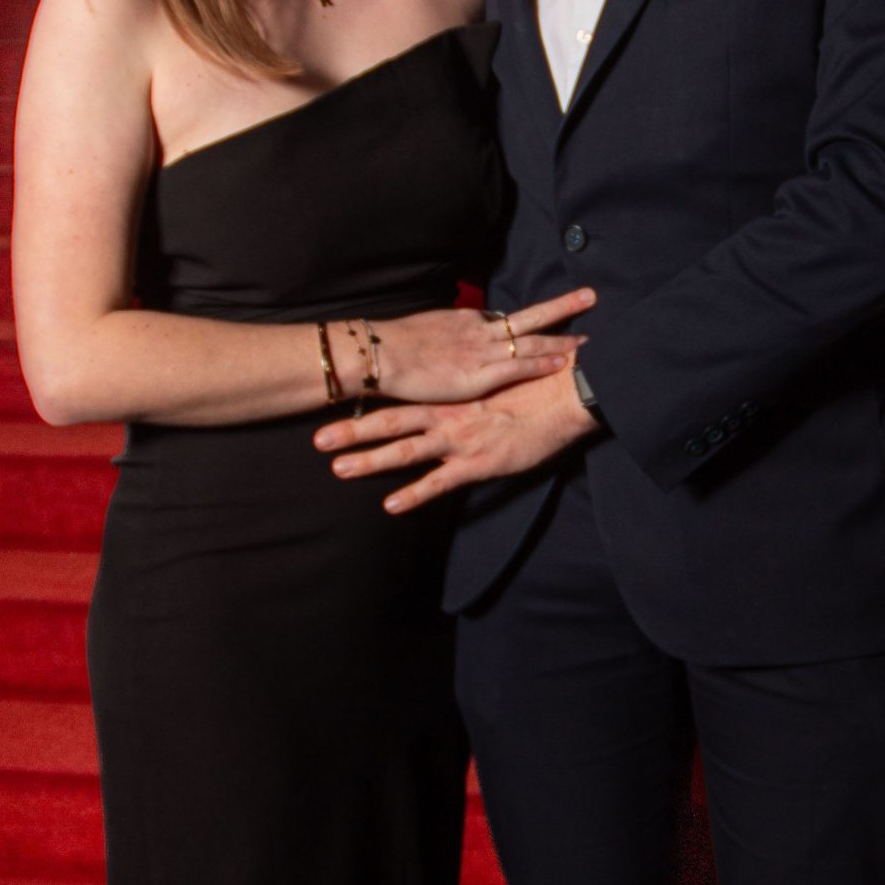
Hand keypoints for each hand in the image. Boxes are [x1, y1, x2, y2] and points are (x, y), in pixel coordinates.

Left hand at [315, 362, 596, 511]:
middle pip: (391, 423)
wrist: (567, 391)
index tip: (336, 403)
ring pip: (406, 451)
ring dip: (370, 460)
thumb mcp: (495, 379)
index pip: (402, 398)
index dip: (368, 401)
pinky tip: (391, 506)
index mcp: (451, 395)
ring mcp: (461, 440)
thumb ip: (469, 386)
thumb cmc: (536, 382)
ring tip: (339, 469)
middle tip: (317, 440)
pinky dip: (414, 494)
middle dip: (352, 431)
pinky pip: (441, 482)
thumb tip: (455, 385)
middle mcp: (448, 415)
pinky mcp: (479, 463)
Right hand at [368, 291, 593, 403]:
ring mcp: (483, 352)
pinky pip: (519, 365)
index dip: (532, 320)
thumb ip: (445, 334)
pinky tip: (565, 362)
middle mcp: (481, 331)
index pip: (506, 319)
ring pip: (533, 340)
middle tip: (590, 296)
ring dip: (563, 338)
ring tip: (590, 338)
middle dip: (562, 307)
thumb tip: (449, 339)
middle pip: (530, 317)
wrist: (379, 354)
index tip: (553, 315)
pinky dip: (543, 363)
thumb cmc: (394, 345)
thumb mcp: (425, 329)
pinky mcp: (480, 375)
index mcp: (467, 321)